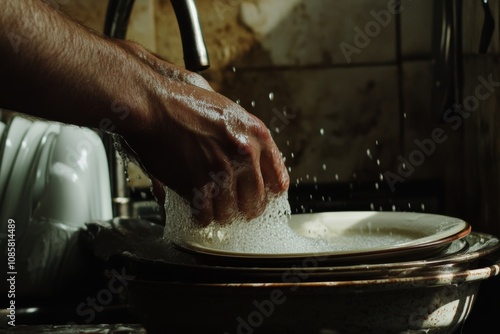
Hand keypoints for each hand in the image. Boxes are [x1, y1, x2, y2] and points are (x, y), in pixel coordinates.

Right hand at [119, 45, 289, 225]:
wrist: (152, 104)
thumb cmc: (184, 103)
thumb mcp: (228, 111)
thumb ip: (244, 137)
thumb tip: (250, 165)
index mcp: (256, 134)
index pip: (277, 179)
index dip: (269, 193)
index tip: (263, 199)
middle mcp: (244, 154)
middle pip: (255, 201)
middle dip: (245, 210)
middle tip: (235, 209)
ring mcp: (221, 171)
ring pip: (229, 213)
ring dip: (220, 215)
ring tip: (213, 210)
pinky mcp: (196, 184)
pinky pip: (205, 215)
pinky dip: (200, 218)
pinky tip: (196, 212)